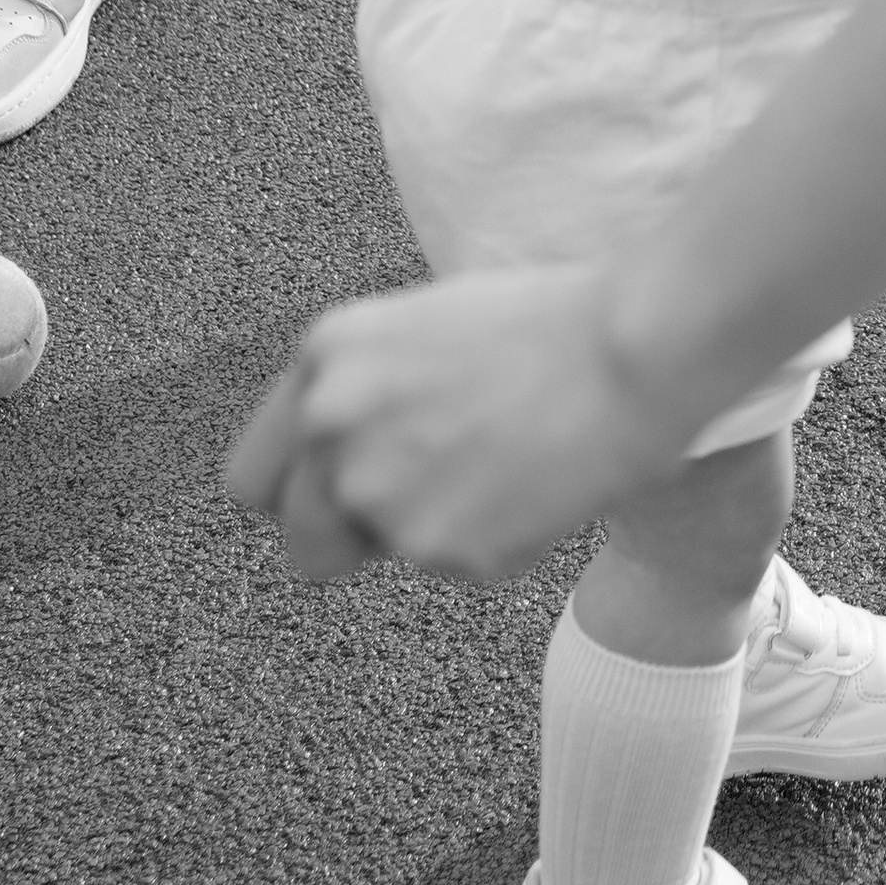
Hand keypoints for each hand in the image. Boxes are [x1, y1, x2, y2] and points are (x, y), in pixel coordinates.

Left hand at [224, 265, 696, 580]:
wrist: (633, 350)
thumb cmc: (549, 320)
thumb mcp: (423, 326)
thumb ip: (363, 389)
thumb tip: (336, 456)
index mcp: (324, 358)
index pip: (253, 477)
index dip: (297, 490)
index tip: (334, 492)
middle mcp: (333, 429)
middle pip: (300, 538)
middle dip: (346, 532)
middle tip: (418, 498)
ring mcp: (381, 494)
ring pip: (380, 553)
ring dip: (424, 529)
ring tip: (497, 465)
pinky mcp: (439, 549)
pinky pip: (450, 564)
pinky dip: (487, 539)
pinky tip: (533, 481)